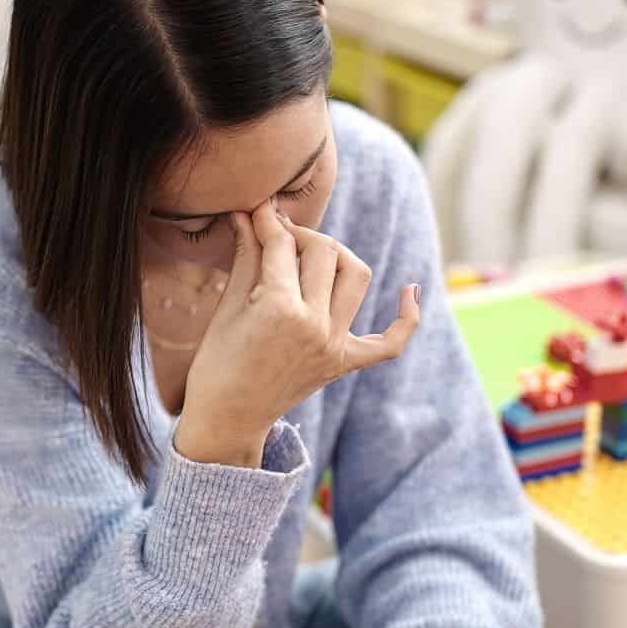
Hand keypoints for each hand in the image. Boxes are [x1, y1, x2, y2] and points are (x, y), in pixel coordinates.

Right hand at [174, 202, 419, 466]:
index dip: (269, 221)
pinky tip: (410, 290)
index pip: (283, 244)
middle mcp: (313, 324)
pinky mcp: (344, 363)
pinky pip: (389, 342)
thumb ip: (246, 256)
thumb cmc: (216, 362)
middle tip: (280, 237)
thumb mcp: (227, 307)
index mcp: (278, 307)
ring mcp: (333, 345)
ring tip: (315, 257)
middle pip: (325, 251)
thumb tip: (246, 214)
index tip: (260, 211)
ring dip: (339, 257)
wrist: (228, 416)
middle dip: (301, 235)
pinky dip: (407, 318)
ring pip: (357, 277)